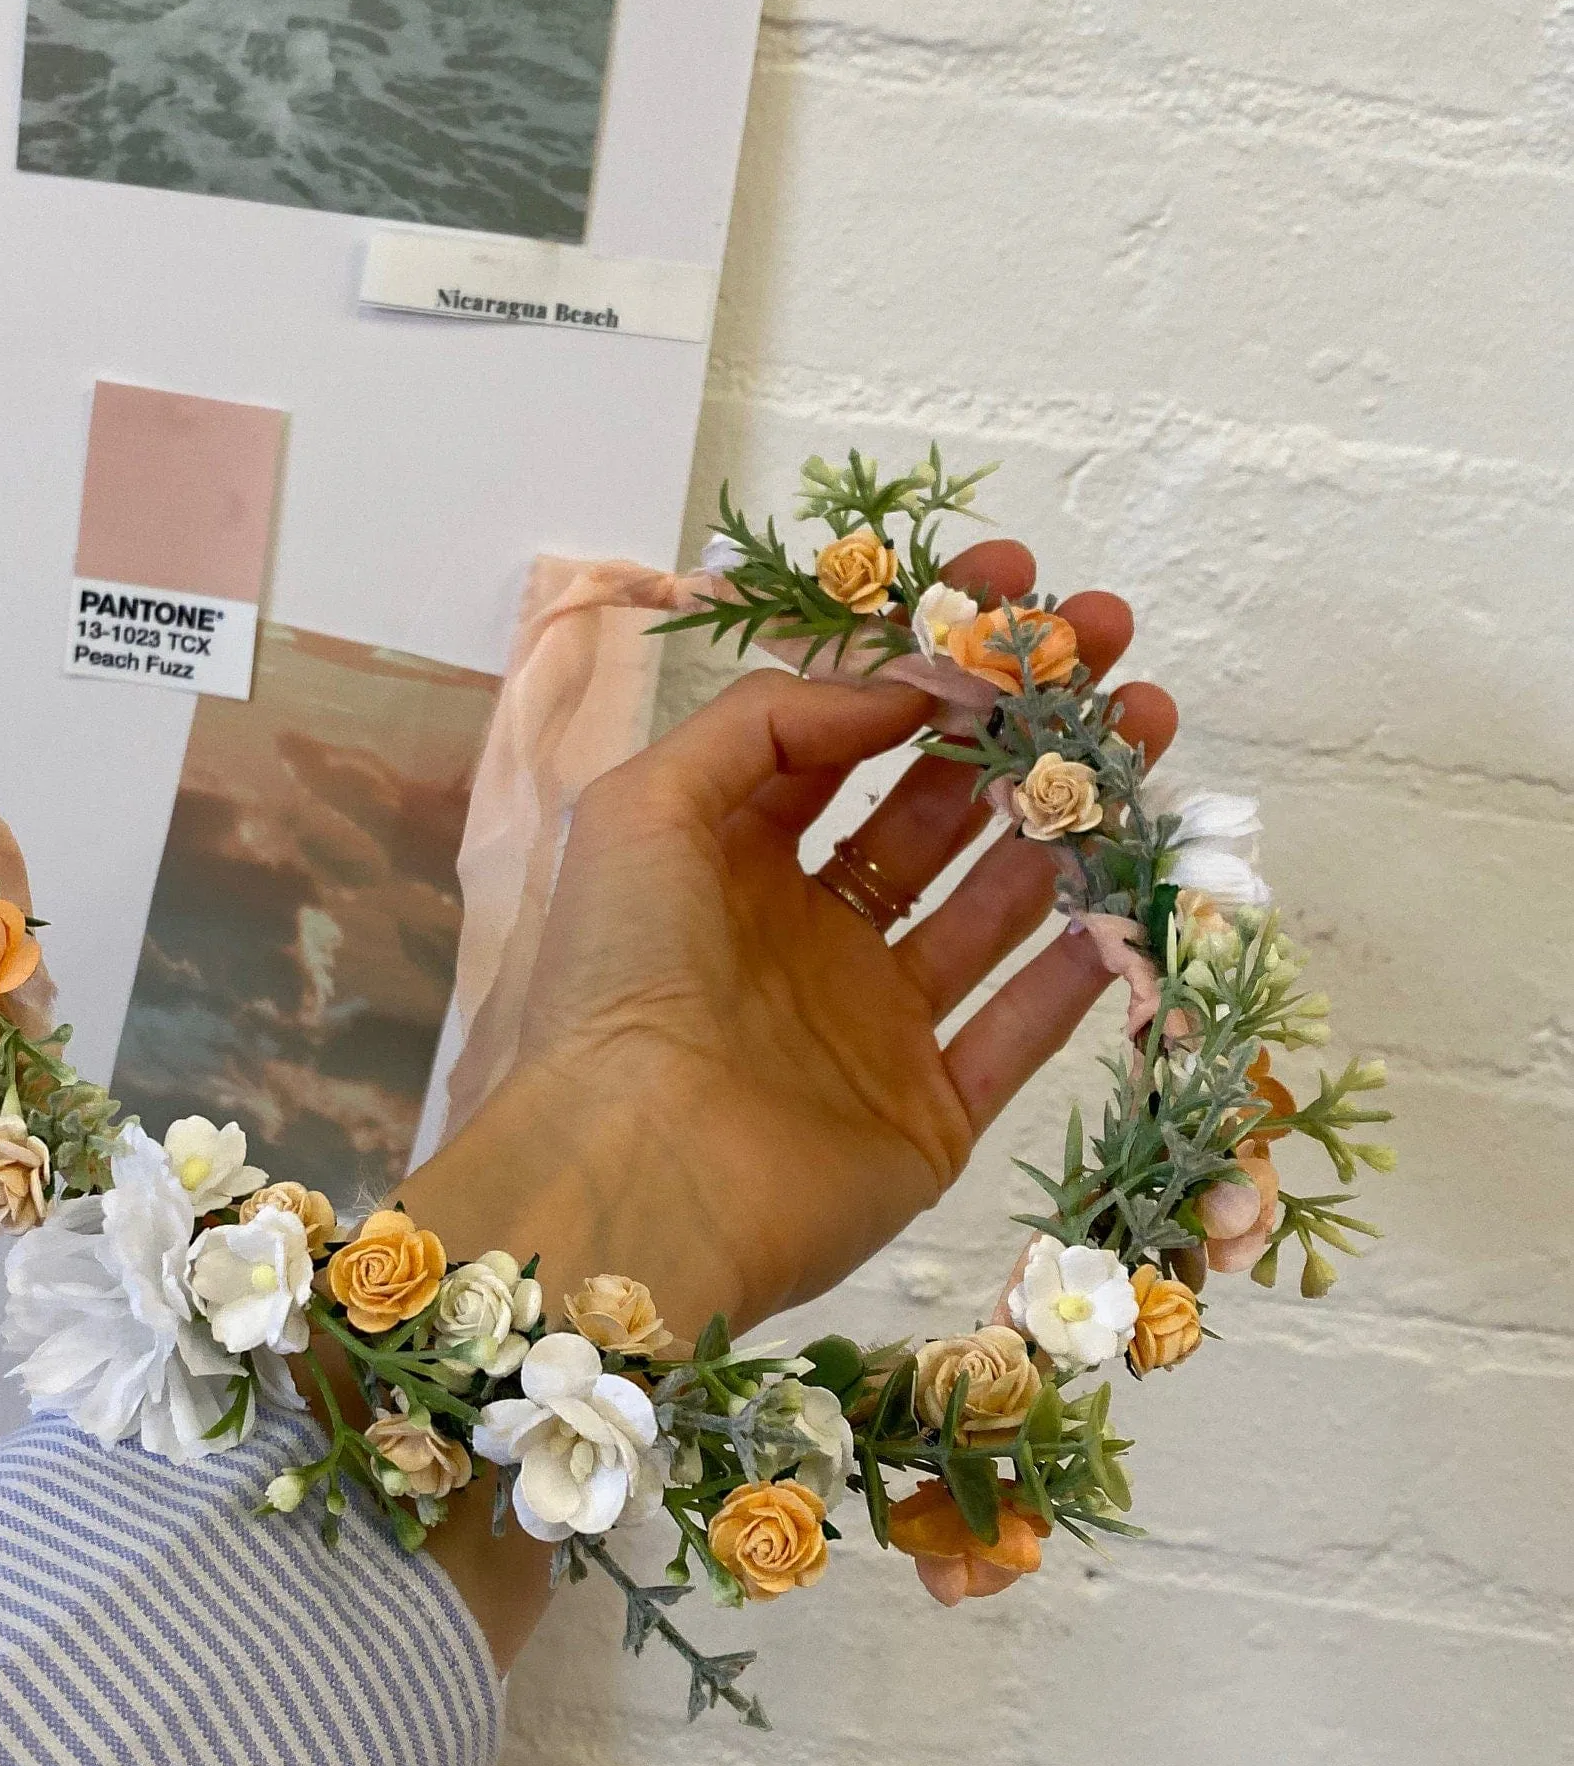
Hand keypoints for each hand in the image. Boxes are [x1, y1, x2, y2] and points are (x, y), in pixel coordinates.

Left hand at [405, 540, 1176, 1345]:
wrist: (637, 1174)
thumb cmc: (618, 982)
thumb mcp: (647, 805)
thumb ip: (767, 720)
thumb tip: (893, 679)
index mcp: (729, 860)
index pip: (846, 738)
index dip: (925, 662)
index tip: (1015, 591)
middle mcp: (805, 937)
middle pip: (937, 810)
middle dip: (1023, 727)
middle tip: (1112, 652)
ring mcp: (871, 1028)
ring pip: (996, 904)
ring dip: (1071, 820)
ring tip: (1147, 735)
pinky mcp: (928, 1116)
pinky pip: (1023, 1031)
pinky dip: (1082, 967)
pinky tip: (1132, 889)